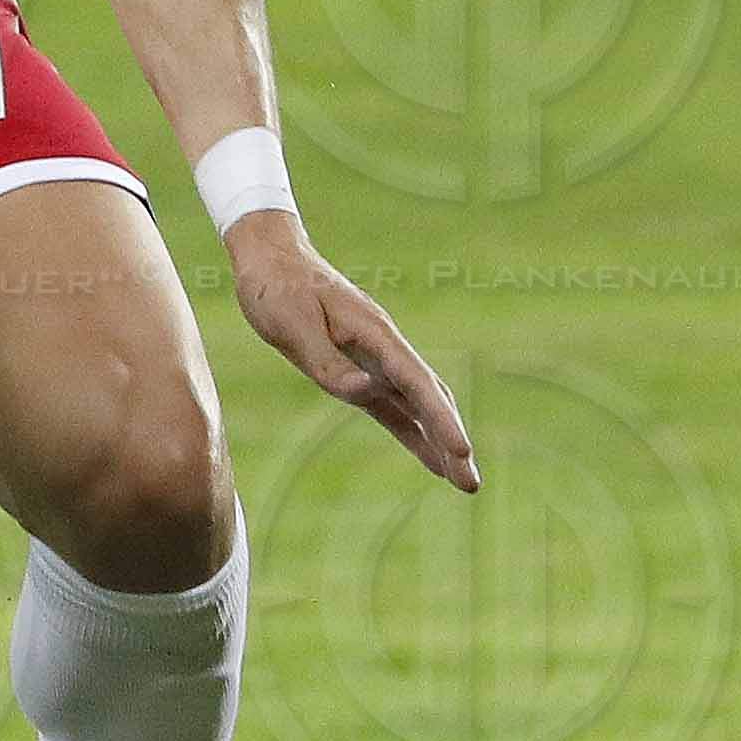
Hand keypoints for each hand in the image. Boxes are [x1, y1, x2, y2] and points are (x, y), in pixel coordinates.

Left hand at [226, 214, 475, 491]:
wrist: (269, 256)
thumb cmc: (276, 287)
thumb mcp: (293, 325)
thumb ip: (329, 362)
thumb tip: (367, 393)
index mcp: (374, 333)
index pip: (417, 383)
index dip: (441, 419)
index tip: (462, 451)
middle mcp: (383, 346)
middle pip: (428, 398)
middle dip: (451, 438)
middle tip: (471, 484)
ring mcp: (374, 357)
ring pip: (416, 404)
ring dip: (438, 441)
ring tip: (463, 481)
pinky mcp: (357, 367)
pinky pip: (392, 405)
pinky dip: (413, 431)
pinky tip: (430, 457)